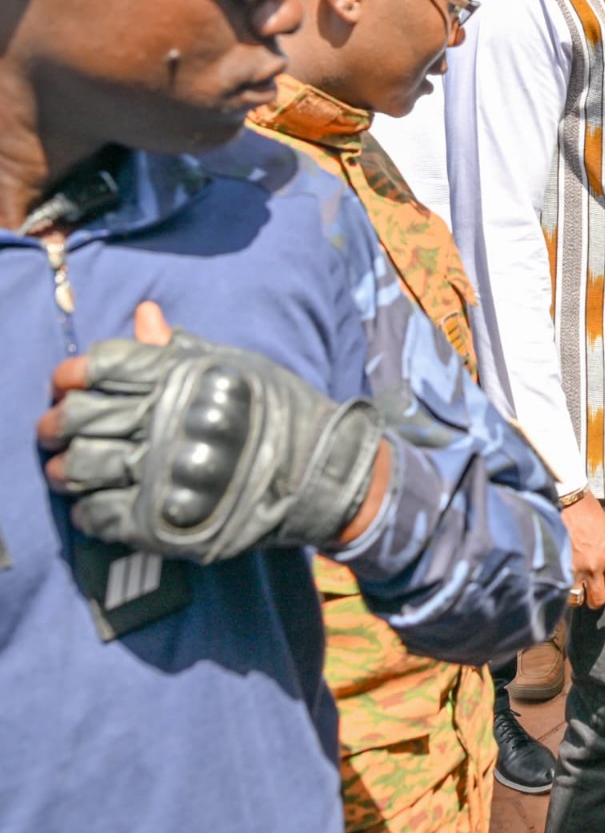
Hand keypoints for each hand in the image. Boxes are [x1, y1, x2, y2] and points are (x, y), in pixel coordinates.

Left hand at [39, 302, 385, 562]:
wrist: (320, 470)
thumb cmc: (280, 411)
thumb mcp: (235, 366)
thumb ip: (180, 349)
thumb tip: (144, 314)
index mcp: (179, 377)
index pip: (100, 365)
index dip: (73, 373)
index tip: (70, 383)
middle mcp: (164, 420)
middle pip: (77, 416)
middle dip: (57, 423)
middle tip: (57, 431)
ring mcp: (159, 471)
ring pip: (80, 466)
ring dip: (64, 469)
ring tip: (68, 470)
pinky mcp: (160, 518)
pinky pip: (99, 514)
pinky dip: (86, 509)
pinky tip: (92, 502)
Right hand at [562, 493, 604, 610]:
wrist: (569, 501)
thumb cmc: (589, 513)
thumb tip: (604, 573)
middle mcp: (596, 567)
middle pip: (598, 599)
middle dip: (595, 602)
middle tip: (591, 600)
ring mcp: (575, 569)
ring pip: (577, 599)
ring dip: (576, 598)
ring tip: (573, 593)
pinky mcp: (558, 566)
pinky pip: (560, 589)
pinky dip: (559, 590)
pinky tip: (559, 586)